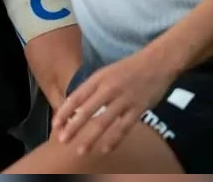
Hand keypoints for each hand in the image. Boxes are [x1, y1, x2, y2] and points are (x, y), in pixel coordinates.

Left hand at [52, 49, 178, 156]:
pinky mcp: (139, 108)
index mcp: (98, 78)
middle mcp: (109, 88)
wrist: (157, 62)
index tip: (55, 125)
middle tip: (62, 141)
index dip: (64, 112)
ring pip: (104, 121)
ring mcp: (124, 99)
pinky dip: (114, 139)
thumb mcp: (106, 72)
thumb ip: (92, 89)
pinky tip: (105, 149)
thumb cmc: (129, 68)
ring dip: (91, 137)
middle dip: (73, 127)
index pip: (76, 97)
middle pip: (86, 111)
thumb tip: (75, 107)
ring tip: (81, 150)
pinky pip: (124, 127)